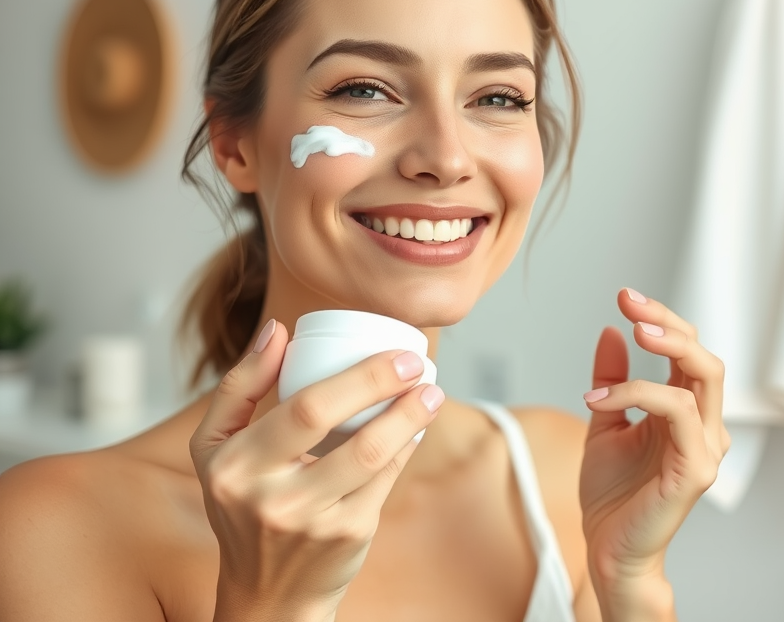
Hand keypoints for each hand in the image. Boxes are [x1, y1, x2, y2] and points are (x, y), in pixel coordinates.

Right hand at [189, 320, 444, 620]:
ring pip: (372, 456)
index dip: (357, 377)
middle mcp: (269, 498)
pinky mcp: (346, 536)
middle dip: (385, 387)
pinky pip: (385, 479)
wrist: (267, 591)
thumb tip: (277, 330)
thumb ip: (240, 385)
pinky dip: (404, 447)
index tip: (393, 354)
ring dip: (409, 418)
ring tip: (431, 393)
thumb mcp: (216, 448)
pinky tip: (417, 427)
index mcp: (233, 466)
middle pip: (339, 428)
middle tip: (417, 365)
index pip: (301, 409)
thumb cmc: (243, 502)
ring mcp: (312, 521)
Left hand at [580, 289, 728, 584]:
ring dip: (667, 347)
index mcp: (685, 412)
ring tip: (632, 332)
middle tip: (632, 302)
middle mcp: (704, 426)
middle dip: (670, 323)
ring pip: (705, 377)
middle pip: (704, 357)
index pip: (687, 353)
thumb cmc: (612, 493)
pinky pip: (681, 413)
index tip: (626, 297)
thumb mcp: (606, 420)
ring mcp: (706, 447)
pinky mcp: (697, 469)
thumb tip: (613, 330)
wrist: (609, 548)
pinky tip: (602, 398)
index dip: (662, 320)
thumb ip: (613, 379)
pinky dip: (643, 392)